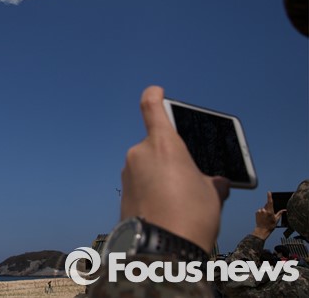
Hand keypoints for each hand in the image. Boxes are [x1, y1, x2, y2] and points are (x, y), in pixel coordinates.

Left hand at [120, 86, 230, 252]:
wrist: (161, 249)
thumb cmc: (190, 215)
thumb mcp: (212, 194)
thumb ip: (212, 181)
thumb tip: (217, 182)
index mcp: (163, 144)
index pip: (152, 107)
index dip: (154, 96)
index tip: (156, 91)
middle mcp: (139, 153)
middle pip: (155, 147)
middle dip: (170, 160)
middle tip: (188, 181)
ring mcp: (127, 173)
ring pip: (147, 167)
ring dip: (160, 177)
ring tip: (179, 202)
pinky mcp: (123, 193)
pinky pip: (140, 185)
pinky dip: (151, 192)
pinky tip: (165, 210)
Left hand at [252, 191, 284, 239]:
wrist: (262, 229)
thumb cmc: (270, 225)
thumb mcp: (276, 219)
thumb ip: (280, 213)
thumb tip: (284, 210)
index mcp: (270, 211)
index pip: (270, 202)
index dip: (269, 196)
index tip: (269, 192)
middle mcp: (264, 210)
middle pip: (267, 205)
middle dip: (269, 207)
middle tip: (270, 214)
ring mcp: (259, 211)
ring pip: (263, 208)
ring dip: (265, 211)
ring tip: (266, 217)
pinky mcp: (256, 212)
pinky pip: (260, 210)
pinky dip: (261, 212)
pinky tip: (262, 217)